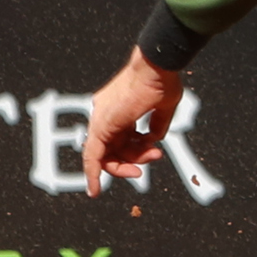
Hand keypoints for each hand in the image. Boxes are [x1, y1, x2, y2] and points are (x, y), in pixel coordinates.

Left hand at [84, 47, 184, 195]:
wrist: (155, 66)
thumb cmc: (161, 80)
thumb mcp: (163, 108)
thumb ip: (157, 126)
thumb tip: (154, 141)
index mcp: (116, 108)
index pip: (120, 138)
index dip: (133, 152)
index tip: (150, 158)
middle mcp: (104, 114)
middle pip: (112, 148)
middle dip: (131, 160)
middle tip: (152, 161)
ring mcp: (101, 119)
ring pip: (105, 155)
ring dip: (127, 164)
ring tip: (153, 157)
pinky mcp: (101, 126)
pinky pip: (92, 157)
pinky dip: (93, 174)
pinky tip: (95, 191)